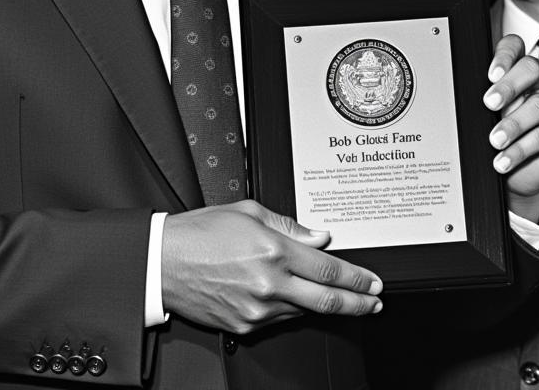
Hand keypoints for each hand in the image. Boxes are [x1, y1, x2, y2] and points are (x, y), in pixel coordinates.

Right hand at [161, 199, 381, 334]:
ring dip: (326, 307)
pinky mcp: (246, 326)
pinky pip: (280, 320)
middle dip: (359, 303)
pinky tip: (296, 300)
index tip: (373, 281)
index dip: (357, 278)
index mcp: (273, 250)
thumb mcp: (247, 212)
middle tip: (375, 301)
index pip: (329, 269)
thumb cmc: (199, 232)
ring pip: (305, 312)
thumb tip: (319, 237)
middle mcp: (270, 283)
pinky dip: (293, 310)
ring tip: (339, 299)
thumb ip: (289, 225)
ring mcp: (258, 310)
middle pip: (328, 301)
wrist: (163, 261)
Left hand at [483, 34, 538, 221]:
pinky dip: (521, 148)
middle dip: (508, 87)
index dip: (503, 56)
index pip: (515, 47)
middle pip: (531, 70)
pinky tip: (505, 157)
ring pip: (538, 106)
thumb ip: (489, 97)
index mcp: (524, 66)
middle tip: (489, 103)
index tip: (490, 74)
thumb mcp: (494, 109)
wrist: (523, 166)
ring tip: (494, 140)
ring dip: (513, 125)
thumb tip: (467, 97)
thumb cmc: (506, 127)